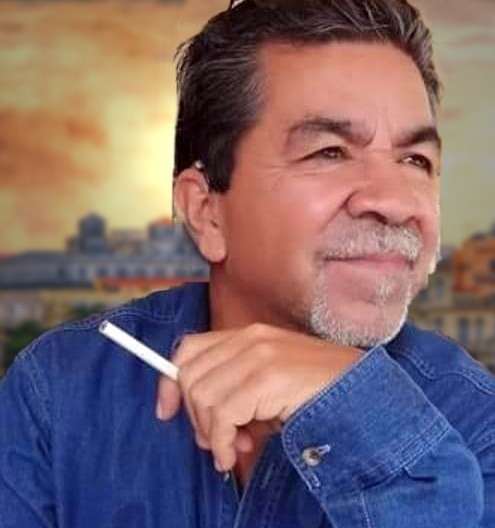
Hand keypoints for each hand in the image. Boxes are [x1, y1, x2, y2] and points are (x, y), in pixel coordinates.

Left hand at [156, 323, 361, 471]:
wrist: (362, 389)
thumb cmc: (315, 391)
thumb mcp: (267, 384)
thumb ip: (234, 388)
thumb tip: (198, 418)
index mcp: (249, 335)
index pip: (189, 348)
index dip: (170, 380)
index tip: (166, 410)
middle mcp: (250, 338)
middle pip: (189, 374)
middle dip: (193, 415)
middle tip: (213, 440)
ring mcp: (259, 354)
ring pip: (201, 395)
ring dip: (209, 433)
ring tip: (231, 448)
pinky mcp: (267, 377)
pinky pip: (221, 414)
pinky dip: (220, 441)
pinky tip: (234, 453)